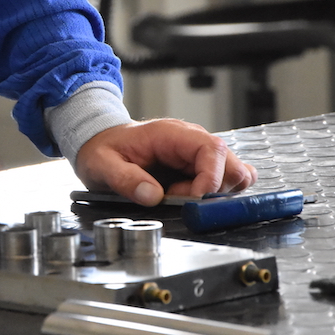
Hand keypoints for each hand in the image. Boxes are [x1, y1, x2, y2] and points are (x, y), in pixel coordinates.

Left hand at [74, 119, 256, 206]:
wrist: (101, 142)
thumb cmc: (104, 149)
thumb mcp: (102, 165)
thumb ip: (125, 179)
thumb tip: (153, 196)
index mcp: (171, 134)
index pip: (212, 148)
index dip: (211, 178)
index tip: (194, 199)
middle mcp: (191, 140)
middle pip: (231, 163)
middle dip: (214, 190)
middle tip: (182, 200)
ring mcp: (197, 154)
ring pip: (233, 174)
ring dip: (214, 194)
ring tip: (180, 196)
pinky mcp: (198, 167)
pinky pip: (224, 179)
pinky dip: (217, 194)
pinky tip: (190, 197)